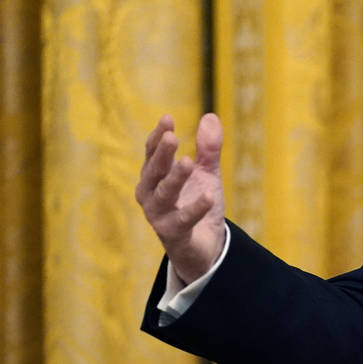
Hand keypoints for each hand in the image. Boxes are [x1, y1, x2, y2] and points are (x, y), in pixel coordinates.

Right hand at [135, 113, 226, 283]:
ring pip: (163, 195)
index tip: (168, 118)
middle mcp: (150, 195)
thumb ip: (208, 149)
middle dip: (161, 154)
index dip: (158, 136)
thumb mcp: (207, 174)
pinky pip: (183, 220)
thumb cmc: (198, 205)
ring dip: (175, 178)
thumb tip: (211, 116)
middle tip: (171, 136)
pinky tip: (209, 195)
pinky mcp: (173, 234)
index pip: (152, 153)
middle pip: (154, 171)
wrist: (204, 246)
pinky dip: (195, 208)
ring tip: (188, 162)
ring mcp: (158, 216)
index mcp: (154, 177)